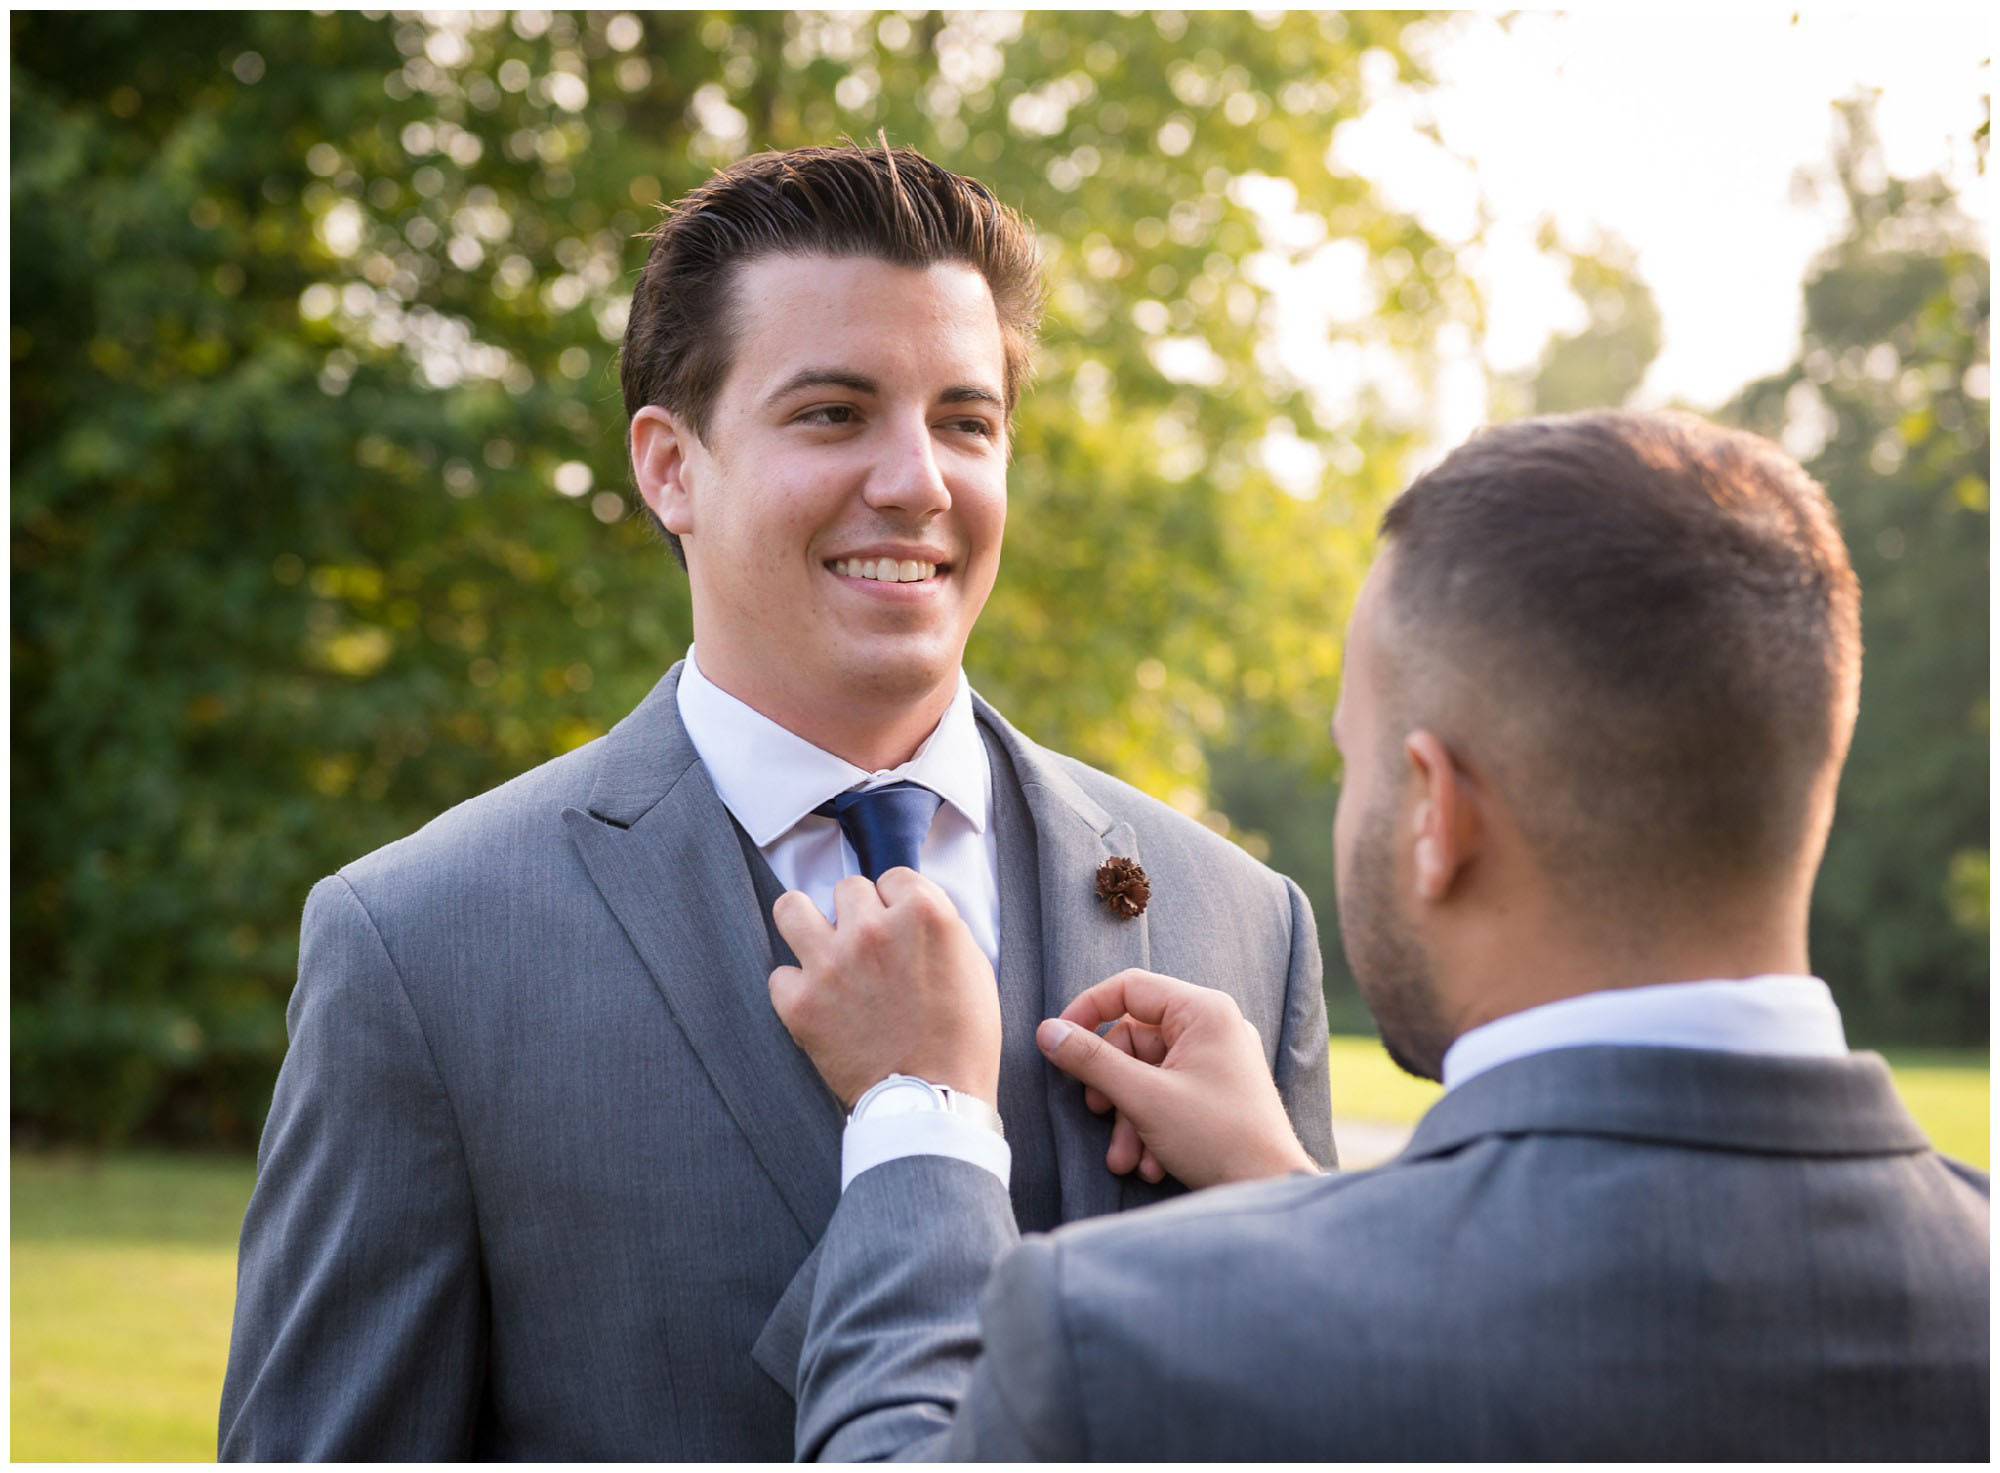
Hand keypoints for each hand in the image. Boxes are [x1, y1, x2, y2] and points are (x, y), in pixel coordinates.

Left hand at [768, 869, 1000, 1110]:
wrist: (934, 1101)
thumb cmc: (962, 1039)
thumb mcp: (973, 965)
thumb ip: (939, 926)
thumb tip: (908, 910)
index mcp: (924, 914)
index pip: (893, 877)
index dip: (896, 903)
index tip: (898, 929)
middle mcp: (873, 930)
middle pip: (847, 889)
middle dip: (857, 916)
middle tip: (868, 950)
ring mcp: (831, 964)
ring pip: (791, 908)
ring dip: (806, 927)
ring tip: (820, 949)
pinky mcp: (800, 1003)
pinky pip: (779, 974)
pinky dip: (795, 990)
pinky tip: (818, 1004)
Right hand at [1037, 968, 1316, 1189]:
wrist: (1269, 1189)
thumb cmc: (1217, 1138)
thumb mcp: (1143, 1098)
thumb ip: (1091, 1060)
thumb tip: (1047, 1031)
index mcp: (1203, 1011)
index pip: (1130, 988)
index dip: (1087, 1011)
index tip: (1058, 1040)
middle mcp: (1214, 1026)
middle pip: (1135, 1038)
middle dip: (1112, 1086)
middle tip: (1096, 1113)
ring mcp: (1218, 1058)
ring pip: (1148, 1073)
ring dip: (1129, 1116)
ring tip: (1126, 1160)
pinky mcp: (1218, 1088)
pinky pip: (1169, 1092)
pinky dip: (1152, 1124)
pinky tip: (1152, 1164)